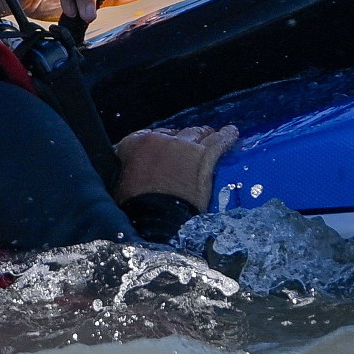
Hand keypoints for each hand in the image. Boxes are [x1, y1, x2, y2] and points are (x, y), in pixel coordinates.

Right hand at [113, 124, 238, 209]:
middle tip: (193, 146)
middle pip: (178, 134)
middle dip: (186, 140)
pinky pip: (220, 140)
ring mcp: (185, 147)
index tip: (169, 148)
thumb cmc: (134, 209)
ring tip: (213, 134)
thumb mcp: (121, 184)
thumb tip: (130, 175)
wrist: (155, 220)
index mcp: (136, 144)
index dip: (164, 142)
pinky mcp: (205, 156)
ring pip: (199, 133)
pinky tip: (232, 133)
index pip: (154, 136)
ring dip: (206, 135)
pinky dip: (227, 136)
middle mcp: (161, 140)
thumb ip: (127, 171)